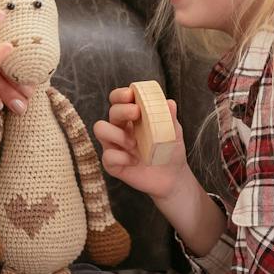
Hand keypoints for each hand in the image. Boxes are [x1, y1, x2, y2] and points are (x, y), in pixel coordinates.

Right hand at [93, 85, 189, 199]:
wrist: (172, 178)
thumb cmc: (169, 151)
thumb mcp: (173, 132)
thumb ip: (168, 117)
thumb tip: (169, 102)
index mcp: (131, 117)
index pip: (118, 100)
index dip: (120, 95)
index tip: (131, 95)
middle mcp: (120, 128)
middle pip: (111, 111)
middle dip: (122, 110)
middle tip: (137, 113)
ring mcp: (114, 146)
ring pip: (100, 129)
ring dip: (117, 134)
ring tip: (135, 143)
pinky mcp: (112, 164)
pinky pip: (107, 156)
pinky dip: (122, 157)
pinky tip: (135, 162)